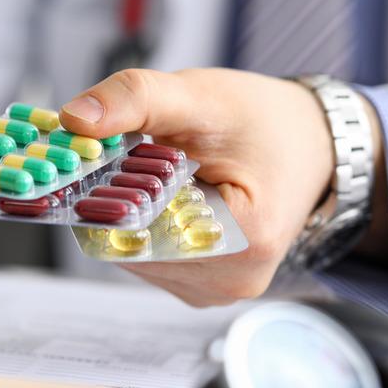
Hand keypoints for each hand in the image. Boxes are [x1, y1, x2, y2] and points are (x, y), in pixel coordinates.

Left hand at [60, 68, 387, 305]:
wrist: (313, 144)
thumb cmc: (264, 121)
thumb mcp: (200, 97)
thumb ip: (136, 100)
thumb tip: (74, 118)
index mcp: (243, 243)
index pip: (138, 231)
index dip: (104, 193)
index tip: (84, 160)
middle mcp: (231, 282)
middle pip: (133, 248)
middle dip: (115, 200)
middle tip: (115, 156)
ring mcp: (218, 290)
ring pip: (136, 255)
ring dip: (127, 212)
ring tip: (147, 172)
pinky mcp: (206, 285)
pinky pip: (152, 257)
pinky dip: (142, 223)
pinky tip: (158, 194)